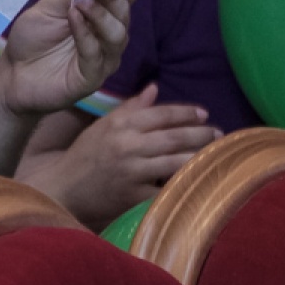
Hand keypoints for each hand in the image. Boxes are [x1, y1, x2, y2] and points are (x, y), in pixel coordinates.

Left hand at [0, 0, 139, 115]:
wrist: (13, 73)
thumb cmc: (33, 39)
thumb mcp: (47, 8)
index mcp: (103, 14)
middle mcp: (109, 35)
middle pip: (124, 13)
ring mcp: (103, 58)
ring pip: (117, 35)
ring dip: (102, 15)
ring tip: (84, 2)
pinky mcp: (92, 78)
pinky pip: (95, 55)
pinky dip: (85, 35)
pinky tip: (74, 18)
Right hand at [24, 85, 220, 230]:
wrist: (64, 188)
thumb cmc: (86, 154)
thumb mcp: (104, 125)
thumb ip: (131, 107)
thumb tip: (154, 88)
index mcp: (120, 124)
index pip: (161, 114)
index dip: (186, 112)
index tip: (204, 113)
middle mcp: (127, 145)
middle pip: (174, 137)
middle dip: (201, 134)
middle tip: (219, 133)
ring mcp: (131, 171)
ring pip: (176, 162)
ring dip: (200, 157)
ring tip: (217, 155)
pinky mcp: (133, 196)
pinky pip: (165, 190)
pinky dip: (184, 186)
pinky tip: (199, 182)